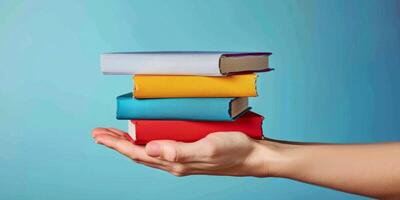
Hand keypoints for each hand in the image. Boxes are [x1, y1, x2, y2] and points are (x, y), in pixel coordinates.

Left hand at [91, 128, 271, 176]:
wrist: (253, 156)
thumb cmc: (234, 150)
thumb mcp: (207, 148)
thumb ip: (179, 150)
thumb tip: (149, 149)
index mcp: (175, 162)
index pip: (138, 154)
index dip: (116, 145)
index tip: (99, 136)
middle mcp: (175, 162)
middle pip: (138, 153)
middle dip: (117, 144)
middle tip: (99, 133)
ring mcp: (182, 157)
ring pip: (148, 150)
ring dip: (129, 142)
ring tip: (115, 134)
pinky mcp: (190, 150)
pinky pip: (161, 146)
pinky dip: (147, 139)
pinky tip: (146, 134)